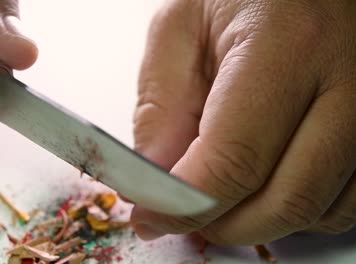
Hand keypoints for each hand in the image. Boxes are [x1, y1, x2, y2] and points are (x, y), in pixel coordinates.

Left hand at [131, 0, 355, 244]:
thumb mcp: (181, 27)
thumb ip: (162, 105)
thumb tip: (157, 177)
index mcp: (289, 46)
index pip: (234, 161)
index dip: (186, 206)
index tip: (152, 217)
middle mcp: (349, 83)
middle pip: (285, 200)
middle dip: (224, 225)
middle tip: (185, 217)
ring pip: (321, 210)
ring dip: (261, 220)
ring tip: (224, 193)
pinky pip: (347, 201)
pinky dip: (299, 210)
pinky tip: (268, 182)